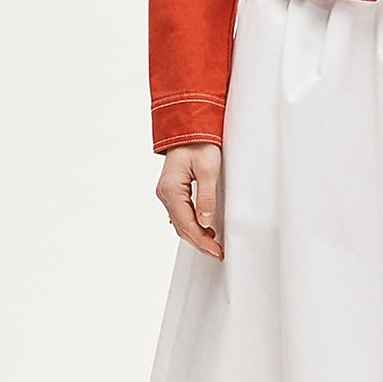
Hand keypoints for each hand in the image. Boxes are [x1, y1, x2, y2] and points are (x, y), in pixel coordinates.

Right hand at [157, 142, 223, 259]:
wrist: (190, 128)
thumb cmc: (200, 144)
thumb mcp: (209, 169)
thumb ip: (206, 196)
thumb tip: (205, 222)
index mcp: (171, 190)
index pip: (187, 224)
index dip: (202, 241)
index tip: (216, 251)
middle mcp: (165, 193)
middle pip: (181, 227)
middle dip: (199, 242)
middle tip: (217, 253)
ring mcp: (167, 192)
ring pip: (180, 222)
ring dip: (196, 235)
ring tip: (213, 245)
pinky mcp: (172, 191)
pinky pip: (180, 214)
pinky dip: (192, 225)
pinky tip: (204, 230)